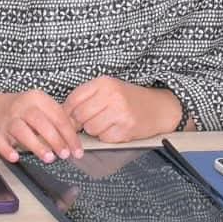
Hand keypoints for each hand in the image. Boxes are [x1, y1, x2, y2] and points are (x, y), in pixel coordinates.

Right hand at [0, 89, 82, 163]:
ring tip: (48, 158)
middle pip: (41, 123)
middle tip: (64, 155)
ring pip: (22, 131)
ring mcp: (6, 120)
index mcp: (37, 99)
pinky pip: (0, 142)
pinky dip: (8, 150)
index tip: (77, 151)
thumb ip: (56, 119)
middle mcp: (21, 107)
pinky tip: (16, 157)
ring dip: (36, 145)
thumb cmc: (21, 111)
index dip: (69, 135)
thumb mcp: (39, 107)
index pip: (58, 116)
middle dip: (55, 140)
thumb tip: (74, 140)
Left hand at [63, 76, 184, 142]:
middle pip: (79, 116)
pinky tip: (117, 128)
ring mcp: (120, 113)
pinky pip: (104, 138)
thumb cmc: (130, 99)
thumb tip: (63, 117)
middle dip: (81, 123)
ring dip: (95, 130)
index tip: (71, 118)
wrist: (159, 108)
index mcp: (104, 83)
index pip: (73, 99)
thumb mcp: (109, 89)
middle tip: (92, 120)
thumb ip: (87, 98)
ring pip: (90, 129)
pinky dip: (107, 137)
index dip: (67, 112)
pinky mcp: (126, 129)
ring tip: (107, 123)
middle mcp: (112, 96)